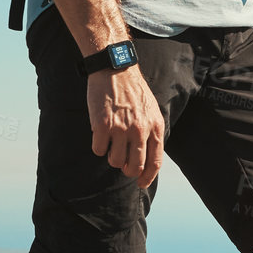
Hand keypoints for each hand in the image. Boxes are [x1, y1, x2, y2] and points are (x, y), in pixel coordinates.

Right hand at [87, 65, 165, 185]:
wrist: (115, 69)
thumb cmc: (133, 91)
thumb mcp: (151, 111)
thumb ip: (151, 133)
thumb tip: (147, 159)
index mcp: (154, 127)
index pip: (154, 162)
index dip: (147, 177)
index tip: (141, 183)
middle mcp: (139, 130)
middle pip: (134, 167)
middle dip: (128, 170)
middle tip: (122, 163)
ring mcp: (120, 128)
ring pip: (115, 161)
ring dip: (112, 157)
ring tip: (111, 142)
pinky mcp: (102, 125)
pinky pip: (99, 150)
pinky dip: (98, 146)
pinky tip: (100, 134)